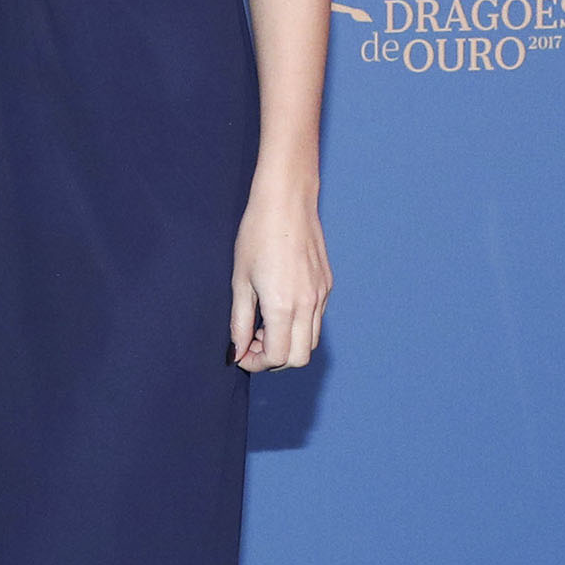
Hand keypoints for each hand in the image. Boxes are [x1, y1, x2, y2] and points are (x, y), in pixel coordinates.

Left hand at [229, 176, 328, 371]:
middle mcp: (308, 304)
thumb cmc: (257, 234)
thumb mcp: (240, 281)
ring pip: (311, 341)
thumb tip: (237, 351)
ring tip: (265, 324)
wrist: (287, 201)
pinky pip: (317, 319)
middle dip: (275, 359)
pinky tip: (280, 306)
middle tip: (253, 343)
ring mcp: (321, 295)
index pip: (277, 357)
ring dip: (289, 343)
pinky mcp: (327, 285)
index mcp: (283, 305)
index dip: (257, 363)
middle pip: (300, 357)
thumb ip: (238, 321)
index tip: (241, 354)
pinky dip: (299, 326)